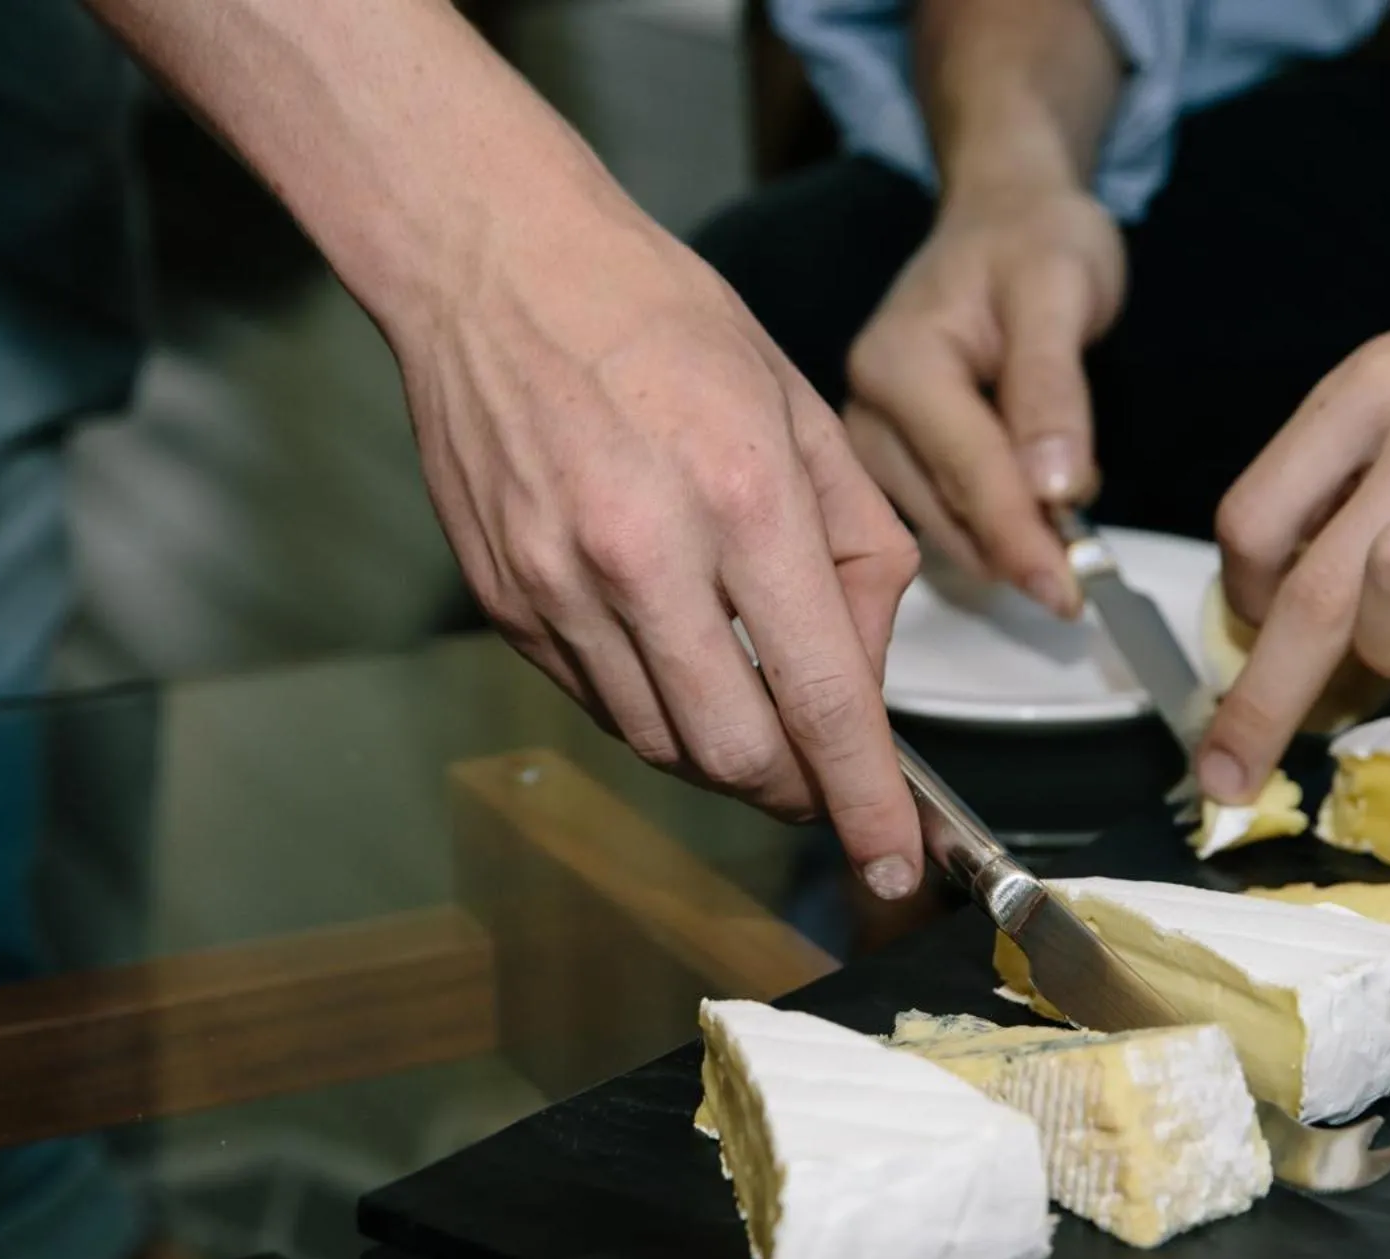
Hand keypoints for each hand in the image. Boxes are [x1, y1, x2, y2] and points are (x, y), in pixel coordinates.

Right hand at [398, 193, 925, 896]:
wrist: (494, 266)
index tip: (894, 861)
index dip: (865, 800)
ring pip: (664, 745)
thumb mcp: (804, 409)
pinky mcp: (506, 602)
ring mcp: (559, 588)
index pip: (822, 697)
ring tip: (751, 693)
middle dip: (798, 787)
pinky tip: (675, 652)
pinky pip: (600, 704)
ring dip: (728, 751)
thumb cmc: (664, 321)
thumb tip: (866, 670)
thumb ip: (859, 548)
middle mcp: (644, 557)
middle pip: (738, 756)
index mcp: (742, 498)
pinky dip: (657, 708)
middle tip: (825, 767)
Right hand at [844, 183, 1124, 614]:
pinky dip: (987, 534)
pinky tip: (1032, 537)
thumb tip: (1053, 488)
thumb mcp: (1060, 291)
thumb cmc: (1036, 241)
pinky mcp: (889, 455)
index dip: (1021, 536)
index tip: (1070, 593)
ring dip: (1000, 551)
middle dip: (1014, 554)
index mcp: (899, 362)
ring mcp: (871, 436)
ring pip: (937, 526)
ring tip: (1066, 559)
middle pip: (944, 509)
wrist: (1006, 215)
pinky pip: (937, 514)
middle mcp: (866, 405)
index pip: (966, 468)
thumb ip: (1053, 388)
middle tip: (1081, 590)